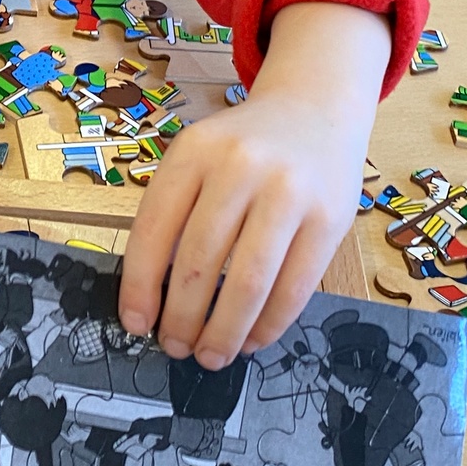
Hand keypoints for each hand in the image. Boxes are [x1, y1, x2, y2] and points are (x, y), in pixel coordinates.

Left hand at [119, 2, 392, 364]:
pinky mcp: (330, 217)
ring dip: (224, 332)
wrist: (316, 109)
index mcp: (194, 151)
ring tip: (211, 355)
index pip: (154, 230)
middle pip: (199, 263)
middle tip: (175, 348)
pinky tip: (252, 339)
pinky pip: (294, 287)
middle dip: (182, 319)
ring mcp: (289, 191)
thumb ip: (176, 214)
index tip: (136, 324)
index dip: (141, 286)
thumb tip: (153, 301)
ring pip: (247, 282)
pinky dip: (268, 324)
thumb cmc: (245, 148)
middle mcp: (240, 166)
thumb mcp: (199, 159)